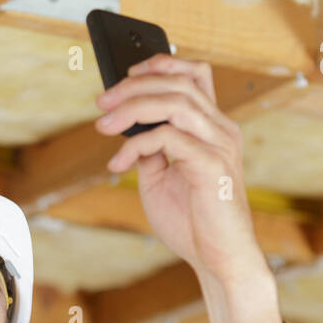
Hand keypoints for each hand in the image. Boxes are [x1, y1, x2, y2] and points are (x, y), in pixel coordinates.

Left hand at [94, 55, 291, 322]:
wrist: (218, 259)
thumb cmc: (193, 221)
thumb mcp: (160, 177)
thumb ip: (149, 149)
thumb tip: (126, 127)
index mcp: (212, 128)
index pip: (195, 75)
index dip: (162, 63)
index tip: (126, 73)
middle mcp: (221, 130)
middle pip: (179, 82)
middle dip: (134, 86)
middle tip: (101, 102)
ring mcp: (219, 146)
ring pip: (176, 102)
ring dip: (132, 108)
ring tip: (103, 124)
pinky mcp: (212, 166)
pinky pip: (170, 138)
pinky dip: (138, 145)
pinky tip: (118, 163)